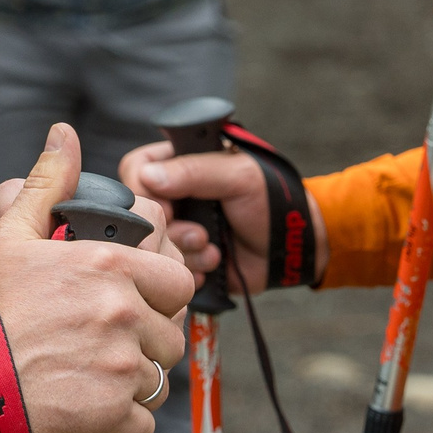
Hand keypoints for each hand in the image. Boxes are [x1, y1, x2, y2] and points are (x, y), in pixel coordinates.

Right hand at [0, 126, 192, 432]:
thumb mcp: (10, 234)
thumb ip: (49, 183)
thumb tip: (64, 136)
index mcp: (109, 267)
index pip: (177, 282)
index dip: (158, 295)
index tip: (129, 306)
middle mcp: (122, 315)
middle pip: (169, 335)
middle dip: (145, 343)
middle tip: (101, 347)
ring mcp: (119, 368)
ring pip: (157, 380)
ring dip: (132, 382)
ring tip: (88, 377)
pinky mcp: (110, 417)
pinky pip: (142, 423)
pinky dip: (118, 421)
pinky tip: (84, 407)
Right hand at [118, 140, 323, 293]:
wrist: (295, 247)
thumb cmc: (273, 201)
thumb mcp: (238, 177)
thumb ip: (195, 172)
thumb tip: (149, 176)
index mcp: (183, 162)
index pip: (138, 169)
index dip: (147, 192)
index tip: (170, 209)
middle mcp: (175, 194)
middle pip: (141, 211)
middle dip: (171, 229)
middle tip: (201, 234)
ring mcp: (179, 226)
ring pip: (153, 243)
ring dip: (185, 252)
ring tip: (214, 249)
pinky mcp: (186, 257)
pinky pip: (169, 268)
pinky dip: (191, 269)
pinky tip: (215, 264)